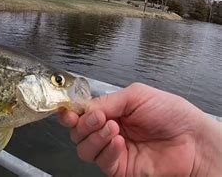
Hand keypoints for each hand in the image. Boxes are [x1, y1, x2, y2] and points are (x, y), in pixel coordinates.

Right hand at [59, 83, 221, 175]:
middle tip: (98, 118)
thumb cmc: (173, 114)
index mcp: (111, 112)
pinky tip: (119, 141)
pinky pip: (102, 162)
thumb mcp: (136, 95)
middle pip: (77, 132)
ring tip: (113, 128)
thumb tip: (84, 108)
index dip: (71, 113)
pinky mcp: (120, 168)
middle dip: (83, 124)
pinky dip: (107, 150)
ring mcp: (114, 151)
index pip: (81, 114)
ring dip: (94, 137)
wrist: (194, 140)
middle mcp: (109, 131)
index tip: (68, 111)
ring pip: (84, 149)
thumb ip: (106, 100)